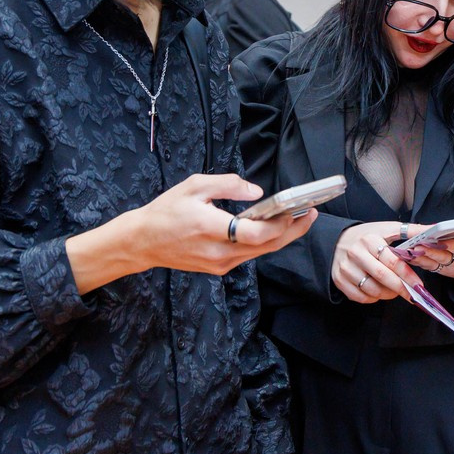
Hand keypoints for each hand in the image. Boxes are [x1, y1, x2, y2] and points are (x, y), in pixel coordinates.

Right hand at [67, 174, 315, 292]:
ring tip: (298, 219)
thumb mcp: (194, 186)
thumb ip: (228, 185)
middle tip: (311, 214)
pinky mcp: (218, 268)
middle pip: (266, 246)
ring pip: (260, 253)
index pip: (255, 233)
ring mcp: (219, 264)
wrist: (142, 242)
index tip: (296, 209)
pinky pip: (248, 255)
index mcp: (211, 229)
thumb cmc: (166, 210)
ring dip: (281, 237)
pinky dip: (264, 242)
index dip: (280, 224)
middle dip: (293, 231)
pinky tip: (273, 229)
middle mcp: (219, 252)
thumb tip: (257, 192)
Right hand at [334, 222, 427, 302]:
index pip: (392, 261)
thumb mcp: (387, 228)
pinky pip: (360, 297)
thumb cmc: (366, 236)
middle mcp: (355, 254)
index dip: (408, 275)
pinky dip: (373, 298)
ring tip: (396, 290)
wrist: (337, 240)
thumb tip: (435, 230)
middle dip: (401, 288)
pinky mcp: (339, 280)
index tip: (419, 284)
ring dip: (388, 294)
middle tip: (412, 294)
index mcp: (369, 240)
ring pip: (372, 290)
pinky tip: (379, 291)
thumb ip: (412, 231)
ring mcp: (345, 268)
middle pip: (382, 277)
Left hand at [406, 216, 453, 283]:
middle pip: (442, 256)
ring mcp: (446, 267)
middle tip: (418, 244)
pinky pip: (425, 265)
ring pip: (431, 262)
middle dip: (430, 250)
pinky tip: (403, 253)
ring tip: (406, 249)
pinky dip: (414, 260)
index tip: (442, 239)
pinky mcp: (438, 268)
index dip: (451, 244)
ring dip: (418, 256)